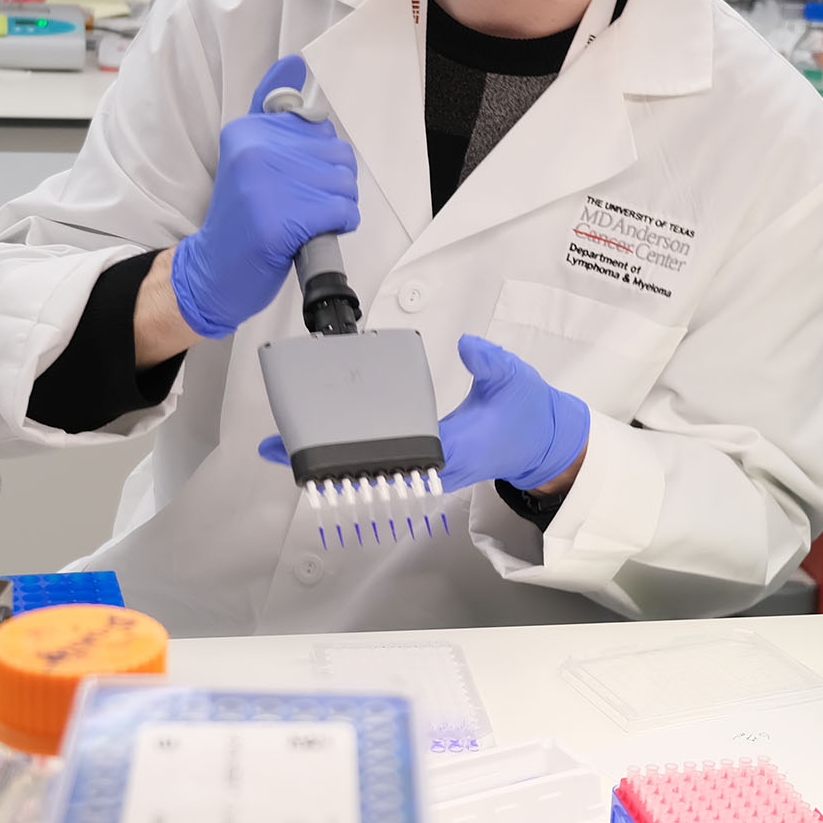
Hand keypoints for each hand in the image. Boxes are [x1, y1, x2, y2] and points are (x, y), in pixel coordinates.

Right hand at [168, 56, 359, 339]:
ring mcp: (265, 185)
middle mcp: (255, 150)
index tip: (292, 181)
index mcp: (247, 131)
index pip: (320, 130)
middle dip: (331, 187)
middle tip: (299, 206)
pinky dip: (337, 227)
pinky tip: (310, 234)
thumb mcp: (248, 156)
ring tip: (304, 220)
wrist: (214, 270)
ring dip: (335, 209)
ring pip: (344, 185)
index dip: (318, 161)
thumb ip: (271, 114)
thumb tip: (293, 64)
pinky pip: (342, 212)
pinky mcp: (279, 221)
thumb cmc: (241, 217)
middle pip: (338, 156)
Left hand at [258, 334, 588, 493]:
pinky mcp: (428, 469)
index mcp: (453, 447)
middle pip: (373, 473)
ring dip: (334, 466)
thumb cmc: (527, 412)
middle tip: (280, 447)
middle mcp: (438, 468)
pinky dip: (353, 463)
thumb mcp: (513, 377)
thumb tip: (466, 345)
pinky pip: (384, 472)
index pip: (396, 456)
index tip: (320, 456)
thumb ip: (489, 361)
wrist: (542, 441)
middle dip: (326, 462)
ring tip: (289, 449)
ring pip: (374, 477)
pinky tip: (326, 452)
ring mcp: (431, 473)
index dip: (354, 457)